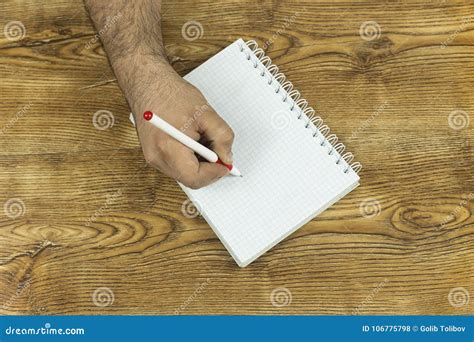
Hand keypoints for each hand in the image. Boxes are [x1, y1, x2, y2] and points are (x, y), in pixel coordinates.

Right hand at [128, 58, 234, 188]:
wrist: (147, 82)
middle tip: (219, 152)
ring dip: (199, 163)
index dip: (214, 173)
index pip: (194, 178)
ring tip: (203, 140)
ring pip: (183, 173)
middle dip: (208, 169)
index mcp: (168, 148)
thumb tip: (227, 157)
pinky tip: (193, 141)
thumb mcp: (206, 113)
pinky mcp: (153, 154)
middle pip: (189, 178)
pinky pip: (177, 165)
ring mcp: (153, 157)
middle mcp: (156, 158)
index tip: (225, 163)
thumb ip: (222, 137)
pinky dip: (190, 158)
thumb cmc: (172, 94)